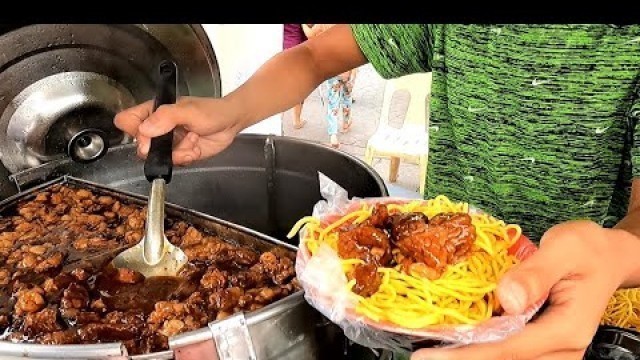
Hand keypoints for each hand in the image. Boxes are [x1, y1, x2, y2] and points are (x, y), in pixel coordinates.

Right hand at [114, 96, 242, 165]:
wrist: (230, 123)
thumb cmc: (211, 110)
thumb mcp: (188, 110)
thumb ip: (166, 117)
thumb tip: (144, 129)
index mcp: (153, 111)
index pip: (126, 121)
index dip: (133, 130)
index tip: (147, 133)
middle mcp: (157, 128)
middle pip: (140, 145)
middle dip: (158, 147)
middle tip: (173, 140)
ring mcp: (168, 143)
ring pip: (158, 158)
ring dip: (177, 153)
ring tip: (192, 140)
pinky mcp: (179, 154)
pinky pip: (174, 163)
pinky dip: (186, 158)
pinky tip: (195, 147)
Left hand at [412, 220, 631, 359]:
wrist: (607, 258)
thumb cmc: (589, 250)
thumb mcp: (565, 249)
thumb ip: (536, 273)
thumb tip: (506, 298)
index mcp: (566, 329)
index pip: (508, 350)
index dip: (466, 355)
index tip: (430, 357)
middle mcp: (561, 348)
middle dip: (460, 358)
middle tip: (421, 353)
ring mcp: (551, 350)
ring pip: (504, 359)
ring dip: (467, 354)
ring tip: (431, 348)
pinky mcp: (541, 344)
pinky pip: (507, 351)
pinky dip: (480, 347)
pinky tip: (455, 339)